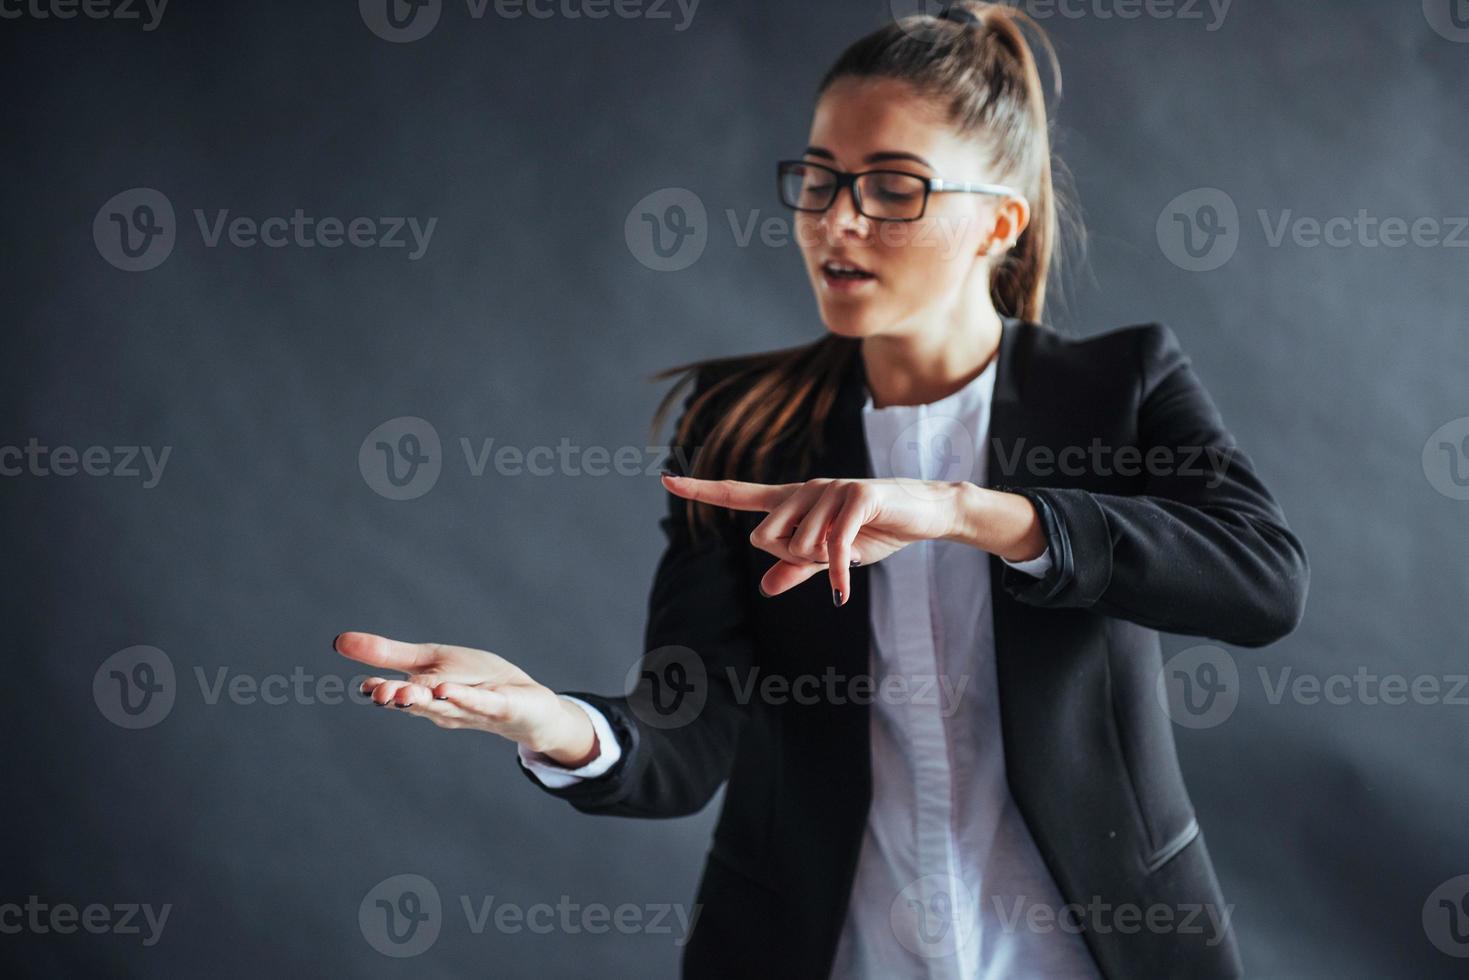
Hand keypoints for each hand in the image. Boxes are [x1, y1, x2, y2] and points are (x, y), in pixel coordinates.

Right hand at [333, 631, 599, 764]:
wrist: (527, 705)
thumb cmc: (477, 682)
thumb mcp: (430, 660)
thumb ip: (388, 654)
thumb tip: (338, 640)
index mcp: (423, 693)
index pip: (396, 692)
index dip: (380, 690)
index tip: (364, 686)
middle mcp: (442, 706)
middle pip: (416, 702)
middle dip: (397, 697)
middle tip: (378, 692)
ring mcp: (471, 708)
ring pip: (443, 704)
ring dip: (425, 699)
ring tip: (407, 692)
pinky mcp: (499, 705)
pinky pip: (479, 702)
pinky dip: (464, 697)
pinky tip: (448, 690)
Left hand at [661, 473, 976, 603]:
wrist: (926, 515)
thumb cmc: (879, 530)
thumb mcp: (832, 558)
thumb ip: (797, 569)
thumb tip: (765, 587)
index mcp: (794, 499)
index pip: (739, 493)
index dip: (702, 489)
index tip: (666, 479)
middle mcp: (805, 488)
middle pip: (764, 537)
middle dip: (792, 560)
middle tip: (828, 557)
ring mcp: (830, 489)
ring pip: (796, 544)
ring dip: (822, 563)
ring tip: (851, 550)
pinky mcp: (856, 496)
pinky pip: (831, 546)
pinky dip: (836, 573)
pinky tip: (844, 589)